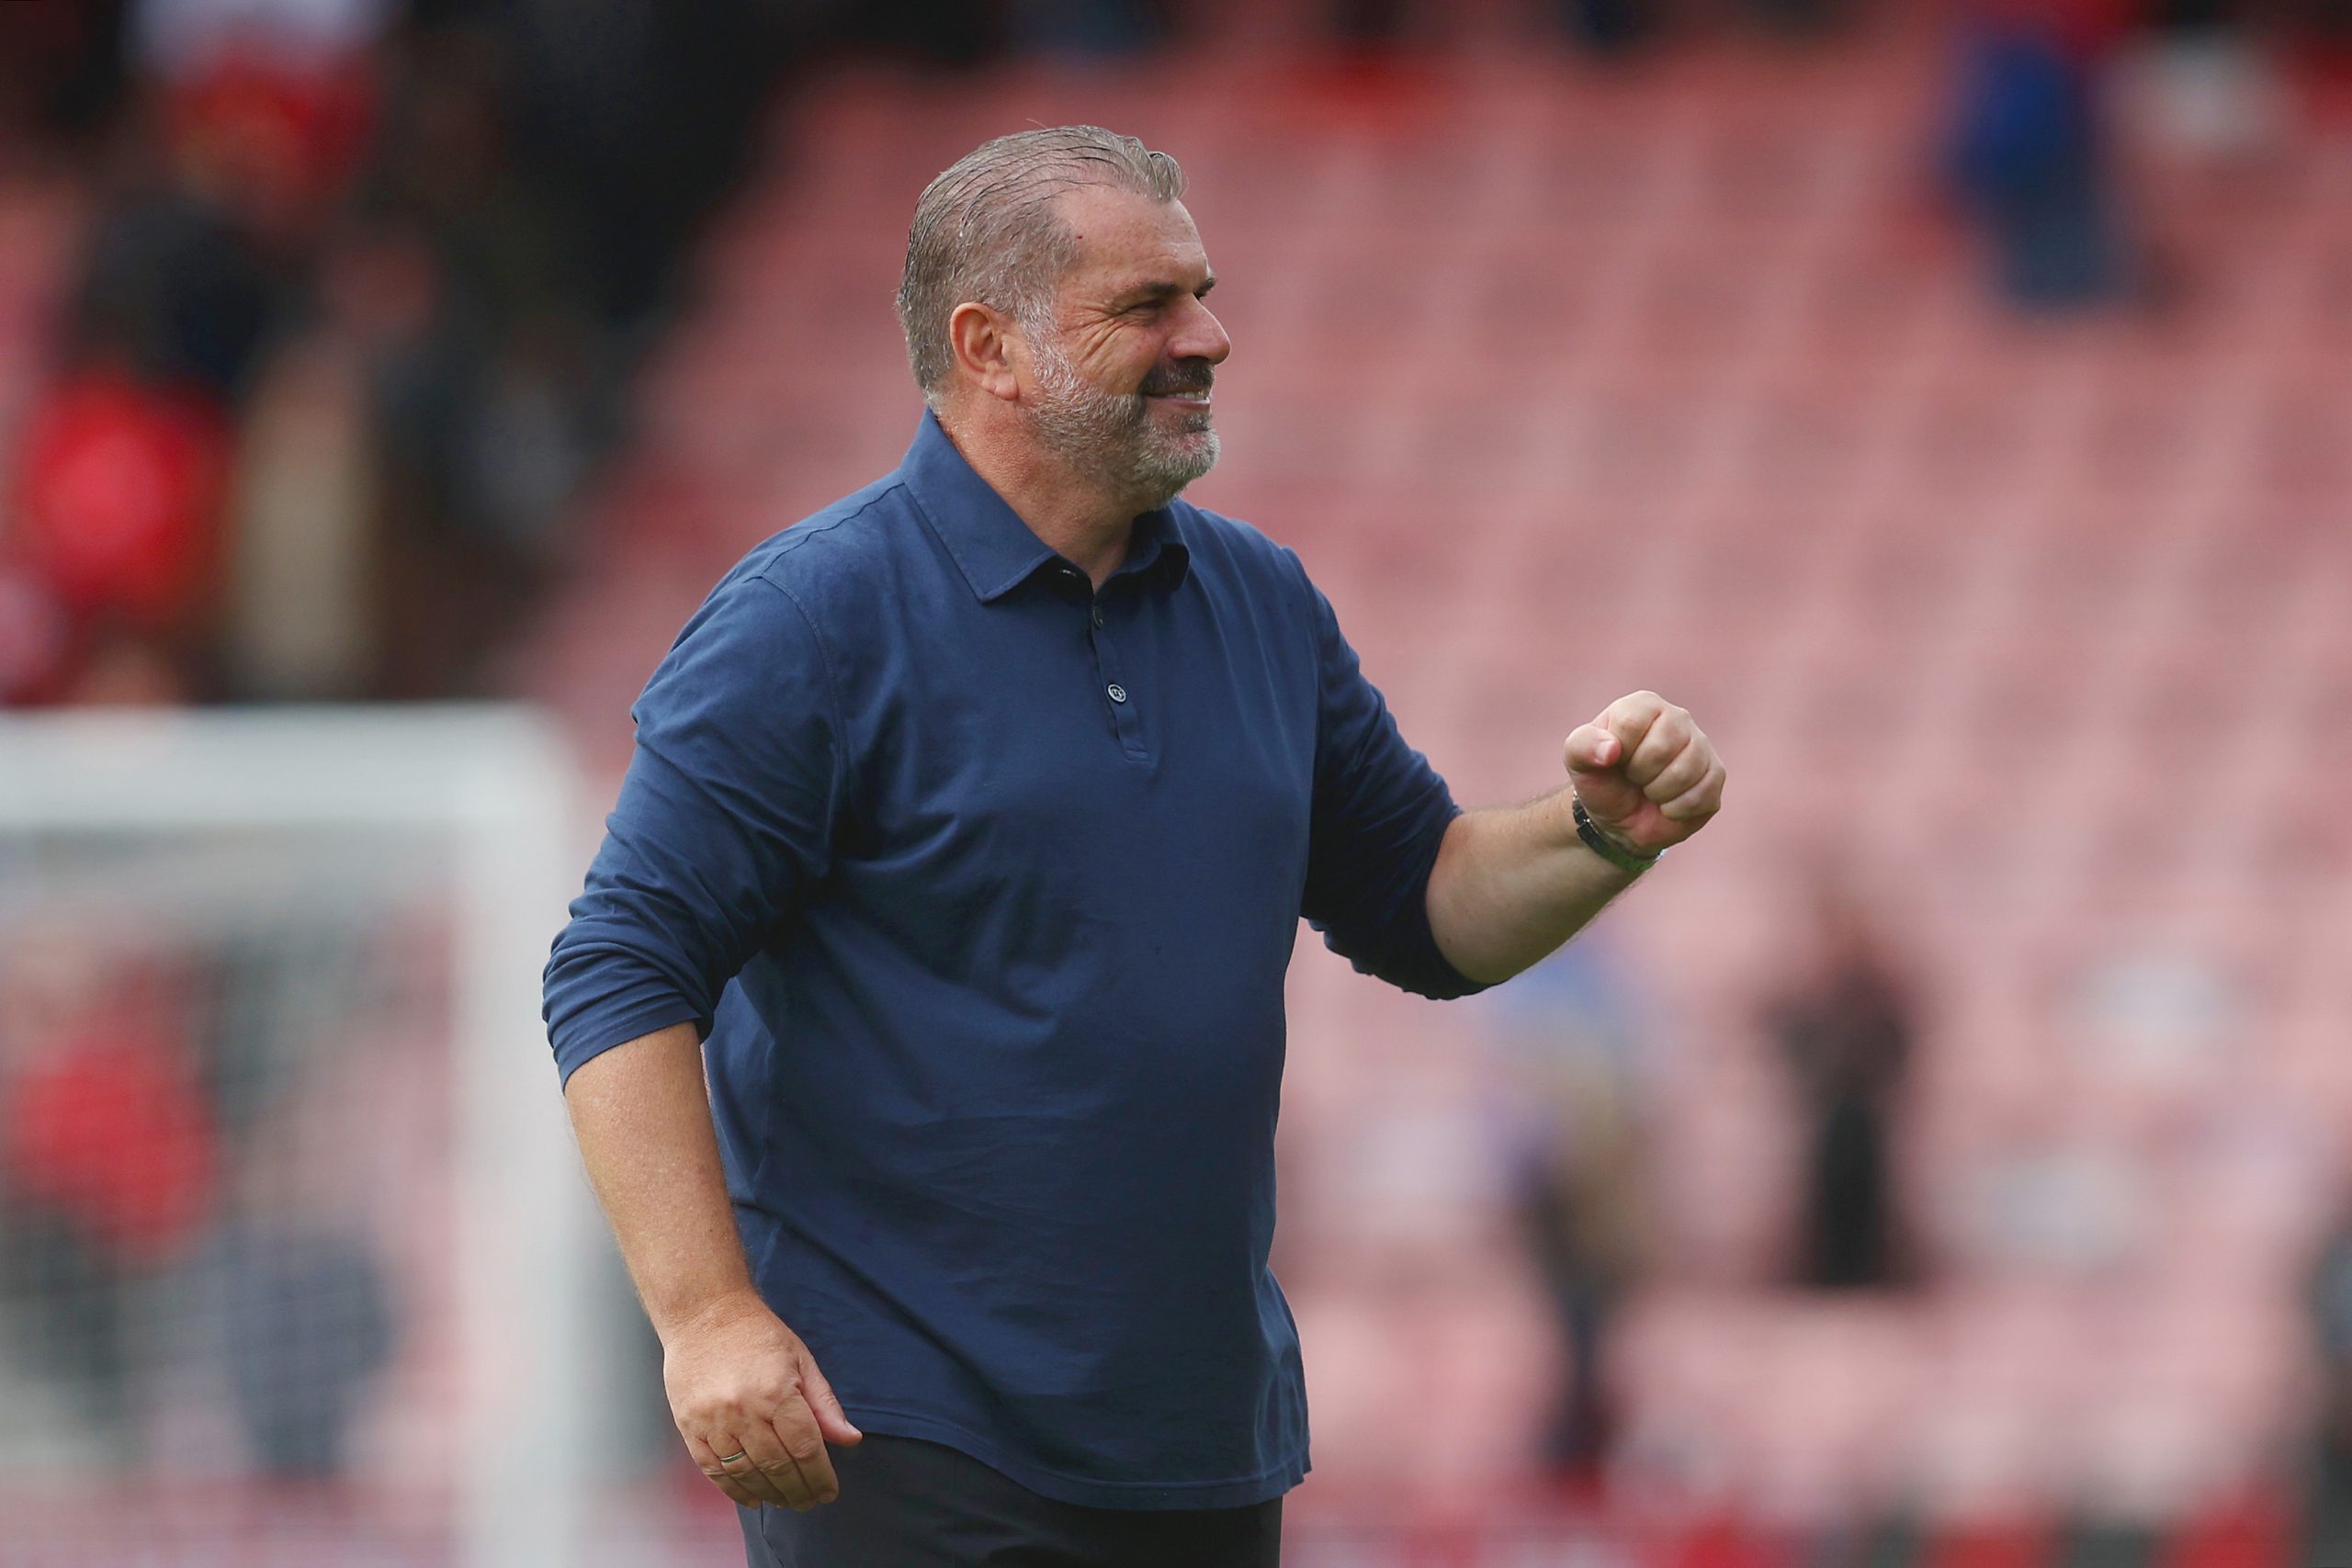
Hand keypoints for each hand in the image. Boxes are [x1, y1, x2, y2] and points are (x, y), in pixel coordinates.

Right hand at [663, 1290, 862, 1510]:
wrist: (705, 1315)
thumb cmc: (758, 1336)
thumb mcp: (801, 1360)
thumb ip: (825, 1404)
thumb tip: (850, 1440)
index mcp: (777, 1392)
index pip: (806, 1449)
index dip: (820, 1476)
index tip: (829, 1492)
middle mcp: (744, 1411)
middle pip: (777, 1467)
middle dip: (798, 1491)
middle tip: (810, 1503)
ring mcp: (713, 1421)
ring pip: (746, 1474)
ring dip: (770, 1494)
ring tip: (786, 1502)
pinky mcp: (690, 1427)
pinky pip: (713, 1470)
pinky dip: (734, 1490)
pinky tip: (752, 1498)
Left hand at [1563, 690, 1724, 858]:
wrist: (1620, 817)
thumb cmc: (1602, 778)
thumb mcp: (1577, 760)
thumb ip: (1583, 745)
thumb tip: (1611, 749)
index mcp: (1644, 705)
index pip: (1631, 723)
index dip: (1617, 752)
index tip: (1615, 759)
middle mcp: (1678, 718)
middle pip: (1661, 749)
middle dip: (1639, 774)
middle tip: (1634, 777)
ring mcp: (1701, 746)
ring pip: (1683, 773)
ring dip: (1658, 793)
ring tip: (1650, 789)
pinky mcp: (1715, 775)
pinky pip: (1701, 795)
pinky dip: (1676, 809)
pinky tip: (1668, 804)